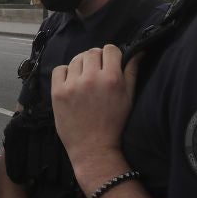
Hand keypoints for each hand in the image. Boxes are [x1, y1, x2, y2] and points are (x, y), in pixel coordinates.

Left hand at [50, 45, 140, 182]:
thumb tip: (138, 52)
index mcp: (112, 79)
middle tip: (97, 73)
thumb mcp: (128, 98)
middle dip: (96, 59)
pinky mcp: (58, 92)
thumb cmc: (114, 124)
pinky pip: (59, 69)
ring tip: (84, 80)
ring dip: (81, 66)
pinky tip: (71, 83)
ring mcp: (73, 85)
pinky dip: (65, 73)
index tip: (110, 64)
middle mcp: (92, 78)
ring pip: (76, 59)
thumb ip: (132, 72)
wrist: (93, 148)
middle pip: (92, 52)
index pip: (110, 49)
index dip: (111, 55)